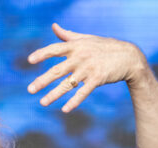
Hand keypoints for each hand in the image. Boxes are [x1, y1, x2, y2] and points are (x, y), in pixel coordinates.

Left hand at [26, 23, 148, 112]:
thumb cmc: (105, 47)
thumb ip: (68, 35)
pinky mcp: (97, 79)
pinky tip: (65, 109)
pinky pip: (83, 92)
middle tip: (30, 90)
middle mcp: (80, 57)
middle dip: (42, 80)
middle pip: (57, 70)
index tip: (30, 60)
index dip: (42, 54)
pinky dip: (74, 101)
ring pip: (68, 84)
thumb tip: (54, 27)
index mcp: (75, 46)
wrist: (128, 56)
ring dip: (54, 94)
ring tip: (42, 103)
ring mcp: (88, 69)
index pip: (55, 49)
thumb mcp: (86, 39)